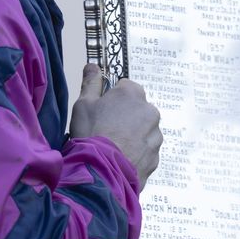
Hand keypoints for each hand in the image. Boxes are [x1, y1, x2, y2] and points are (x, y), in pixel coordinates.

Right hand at [69, 63, 162, 191]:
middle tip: (105, 131)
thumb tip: (93, 66)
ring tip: (112, 149)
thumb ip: (91, 83)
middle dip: (124, 117)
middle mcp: (150, 111)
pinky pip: (145, 151)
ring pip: (143, 131)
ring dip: (132, 136)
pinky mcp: (156, 156)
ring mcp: (155, 135)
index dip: (111, 99)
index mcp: (133, 93)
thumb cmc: (91, 134)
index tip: (101, 111)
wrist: (102, 172)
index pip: (125, 88)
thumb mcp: (83, 104)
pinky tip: (120, 160)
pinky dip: (136, 154)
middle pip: (136, 109)